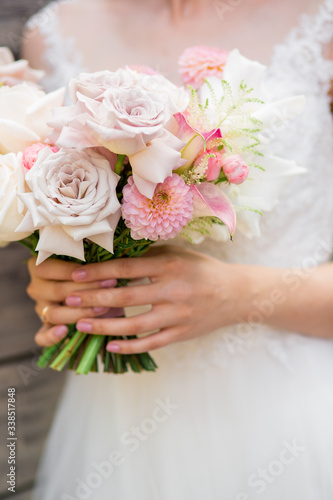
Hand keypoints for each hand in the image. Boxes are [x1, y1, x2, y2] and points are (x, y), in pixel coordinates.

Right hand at [27, 258, 122, 345]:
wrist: (97, 298)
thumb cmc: (93, 274)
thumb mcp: (90, 266)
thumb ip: (91, 265)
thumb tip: (108, 267)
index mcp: (39, 267)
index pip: (48, 268)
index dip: (73, 270)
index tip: (98, 271)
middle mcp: (37, 288)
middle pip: (57, 290)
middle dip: (87, 289)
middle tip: (110, 286)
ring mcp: (40, 310)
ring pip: (53, 313)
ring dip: (80, 311)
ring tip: (102, 308)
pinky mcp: (44, 329)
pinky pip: (42, 337)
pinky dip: (51, 336)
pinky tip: (64, 330)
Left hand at [28, 245, 252, 352]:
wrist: (237, 294)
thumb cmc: (203, 270)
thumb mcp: (179, 254)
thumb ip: (150, 255)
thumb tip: (115, 256)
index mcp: (170, 265)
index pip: (127, 267)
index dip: (100, 272)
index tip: (76, 274)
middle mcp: (173, 290)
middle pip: (126, 295)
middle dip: (94, 298)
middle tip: (70, 300)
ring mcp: (178, 314)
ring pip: (135, 324)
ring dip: (105, 325)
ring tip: (82, 325)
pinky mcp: (182, 333)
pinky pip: (152, 342)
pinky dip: (131, 346)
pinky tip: (110, 346)